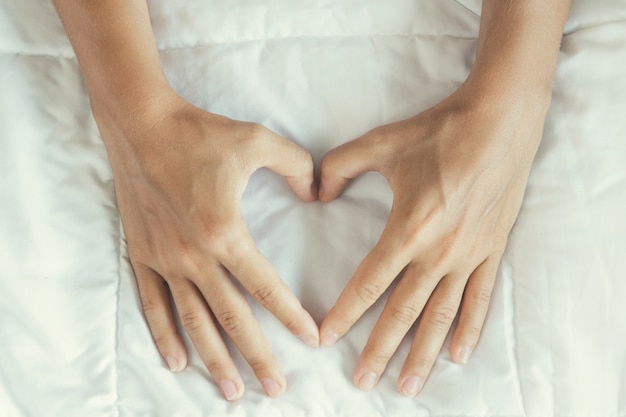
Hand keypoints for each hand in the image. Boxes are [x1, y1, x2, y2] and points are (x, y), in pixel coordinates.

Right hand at [99, 93, 318, 400]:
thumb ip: (297, 166)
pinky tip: (176, 361)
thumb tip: (317, 192)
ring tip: (231, 390)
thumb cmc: (199, 133)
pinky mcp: (141, 255)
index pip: (266, 287)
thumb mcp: (258, 140)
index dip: (291, 316)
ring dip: (213, 358)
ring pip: (193, 321)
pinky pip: (153, 304)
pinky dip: (164, 335)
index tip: (312, 340)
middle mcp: (194, 255)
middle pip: (231, 317)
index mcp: (226, 231)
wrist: (140, 123)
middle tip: (275, 389)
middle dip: (256, 356)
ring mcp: (165, 259)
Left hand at [318, 85, 546, 395]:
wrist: (499, 121)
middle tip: (362, 382)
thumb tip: (317, 191)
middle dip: (379, 349)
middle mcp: (438, 253)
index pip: (369, 283)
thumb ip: (339, 166)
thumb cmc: (438, 132)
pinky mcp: (491, 250)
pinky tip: (457, 355)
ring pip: (440, 317)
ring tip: (407, 386)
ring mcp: (468, 256)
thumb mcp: (381, 143)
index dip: (345, 313)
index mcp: (408, 230)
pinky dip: (468, 330)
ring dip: (422, 354)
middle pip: (403, 312)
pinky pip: (479, 299)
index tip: (326, 339)